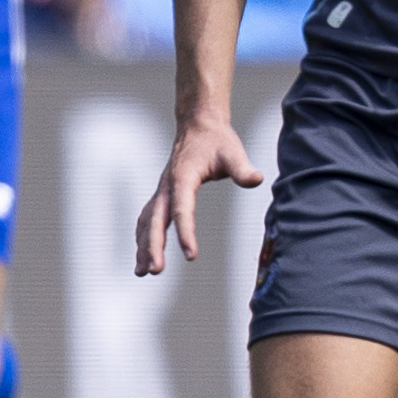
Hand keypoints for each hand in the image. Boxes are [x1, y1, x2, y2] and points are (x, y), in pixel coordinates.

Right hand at [134, 114, 263, 275]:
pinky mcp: (162, 195)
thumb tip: (256, 179)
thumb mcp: (233, 152)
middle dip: (153, 246)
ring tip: (142, 272)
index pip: (182, 209)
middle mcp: (167, 186)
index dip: (185, 232)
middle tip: (155, 271)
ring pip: (146, 221)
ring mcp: (161, 191)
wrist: (198, 125)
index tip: (190, 255)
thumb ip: (242, 168)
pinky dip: (142, 237)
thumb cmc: (217, 140)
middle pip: (156, 220)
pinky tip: (142, 254)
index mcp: (183, 177)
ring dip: (143, 246)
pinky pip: (146, 218)